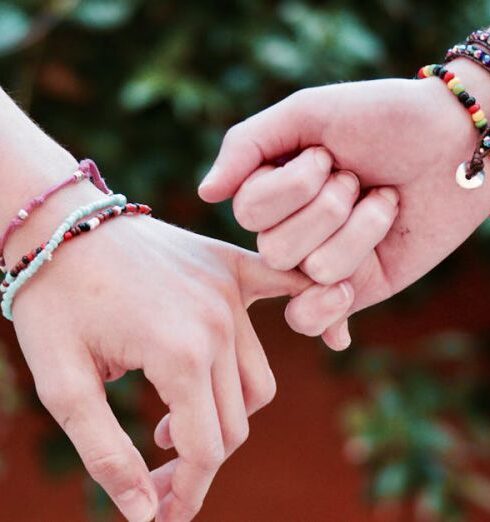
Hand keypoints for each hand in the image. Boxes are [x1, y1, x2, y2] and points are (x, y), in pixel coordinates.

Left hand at [7, 191, 307, 520]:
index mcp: (179, 353)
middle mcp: (219, 322)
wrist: (60, 226)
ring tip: (172, 418)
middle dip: (198, 460)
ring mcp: (230, 290)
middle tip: (155, 469)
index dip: (185, 492)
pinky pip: (290, 291)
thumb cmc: (53, 302)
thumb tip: (144, 516)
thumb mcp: (62, 386)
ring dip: (226, 414)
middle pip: (235, 421)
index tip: (162, 512)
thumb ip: (106, 455)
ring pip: (257, 382)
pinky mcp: (232, 266)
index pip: (205, 448)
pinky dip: (316, 313)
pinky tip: (336, 338)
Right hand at [199, 58, 489, 348]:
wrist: (454, 143)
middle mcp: (289, 229)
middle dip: (330, 207)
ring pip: (311, 271)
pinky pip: (313, 319)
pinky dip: (327, 312)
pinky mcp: (351, 290)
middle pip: (275, 247)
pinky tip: (344, 295)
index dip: (293, 185)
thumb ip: (247, 145)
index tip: (328, 154)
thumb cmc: (381, 119)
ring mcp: (317, 262)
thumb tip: (205, 193)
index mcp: (272, 189)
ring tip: (383, 202)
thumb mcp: (307, 113)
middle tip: (357, 179)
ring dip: (359, 230)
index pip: (248, 210)